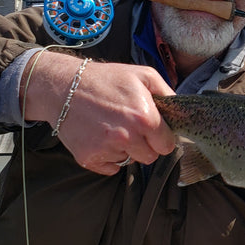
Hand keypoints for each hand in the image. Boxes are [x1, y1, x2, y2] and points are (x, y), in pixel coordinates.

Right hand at [21, 51, 176, 174]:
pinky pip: (110, 168)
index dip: (161, 138)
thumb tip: (182, 112)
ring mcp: (107, 149)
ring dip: (125, 150)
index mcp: (144, 118)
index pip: (167, 146)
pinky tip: (100, 137)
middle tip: (131, 127)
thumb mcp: (143, 75)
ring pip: (129, 162)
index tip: (153, 130)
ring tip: (112, 128)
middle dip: (145, 145)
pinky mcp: (89, 158)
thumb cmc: (106, 79)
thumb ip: (167, 93)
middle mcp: (127, 137)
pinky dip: (108, 157)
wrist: (63, 86)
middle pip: (150, 157)